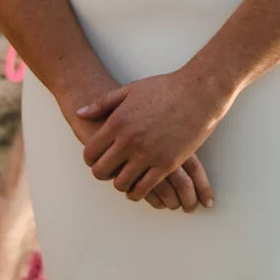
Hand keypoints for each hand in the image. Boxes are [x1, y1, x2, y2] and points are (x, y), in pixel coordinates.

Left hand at [77, 68, 232, 206]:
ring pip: (121, 184)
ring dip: (121, 184)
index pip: (90, 152)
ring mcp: (148, 154)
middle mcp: (129, 140)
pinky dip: (138, 192)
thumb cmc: (165, 88)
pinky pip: (144, 188)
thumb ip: (102, 104)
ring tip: (126, 178)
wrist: (199, 92)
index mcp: (117, 122)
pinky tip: (139, 187)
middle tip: (110, 171)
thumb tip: (80, 113)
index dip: (91, 159)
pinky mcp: (167, 164)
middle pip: (101, 171)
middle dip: (103, 173)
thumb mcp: (130, 90)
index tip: (97, 159)